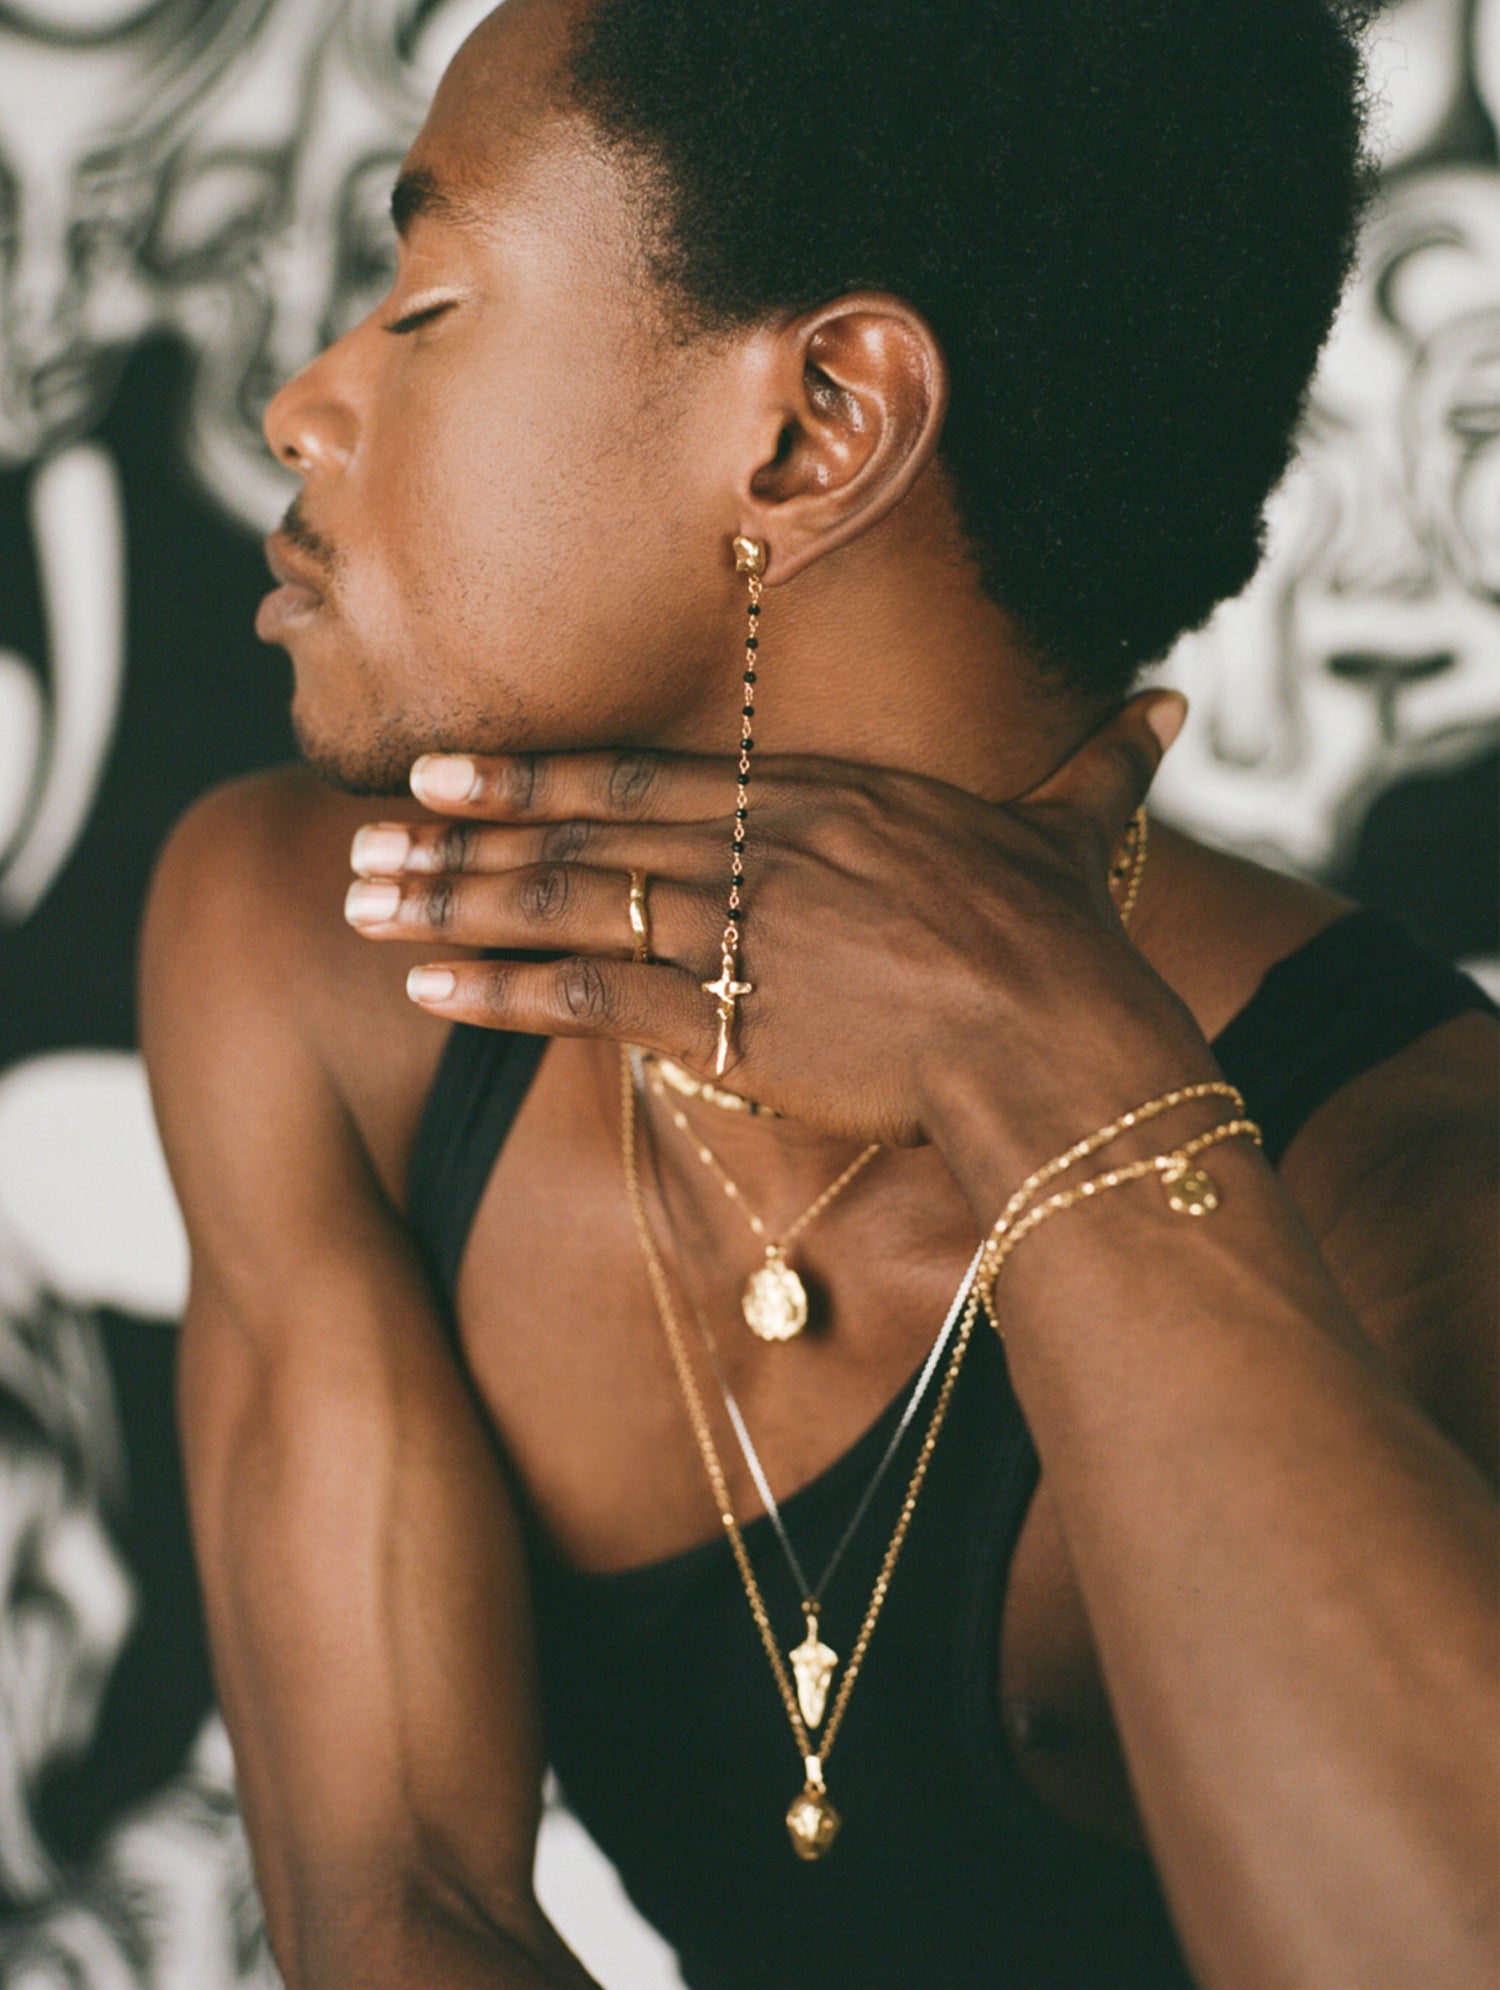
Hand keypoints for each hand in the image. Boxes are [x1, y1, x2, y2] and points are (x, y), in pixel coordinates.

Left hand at [344, 693, 1212, 1165]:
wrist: (1059, 1032)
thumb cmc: (1064, 939)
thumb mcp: (1069, 830)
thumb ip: (1099, 767)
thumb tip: (1171, 709)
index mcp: (815, 795)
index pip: (640, 778)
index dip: (534, 775)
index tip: (448, 769)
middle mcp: (755, 844)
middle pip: (578, 834)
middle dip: (460, 838)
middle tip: (365, 837)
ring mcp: (733, 926)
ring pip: (563, 904)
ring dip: (452, 902)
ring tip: (362, 904)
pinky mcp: (728, 1016)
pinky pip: (589, 995)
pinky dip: (502, 988)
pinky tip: (429, 985)